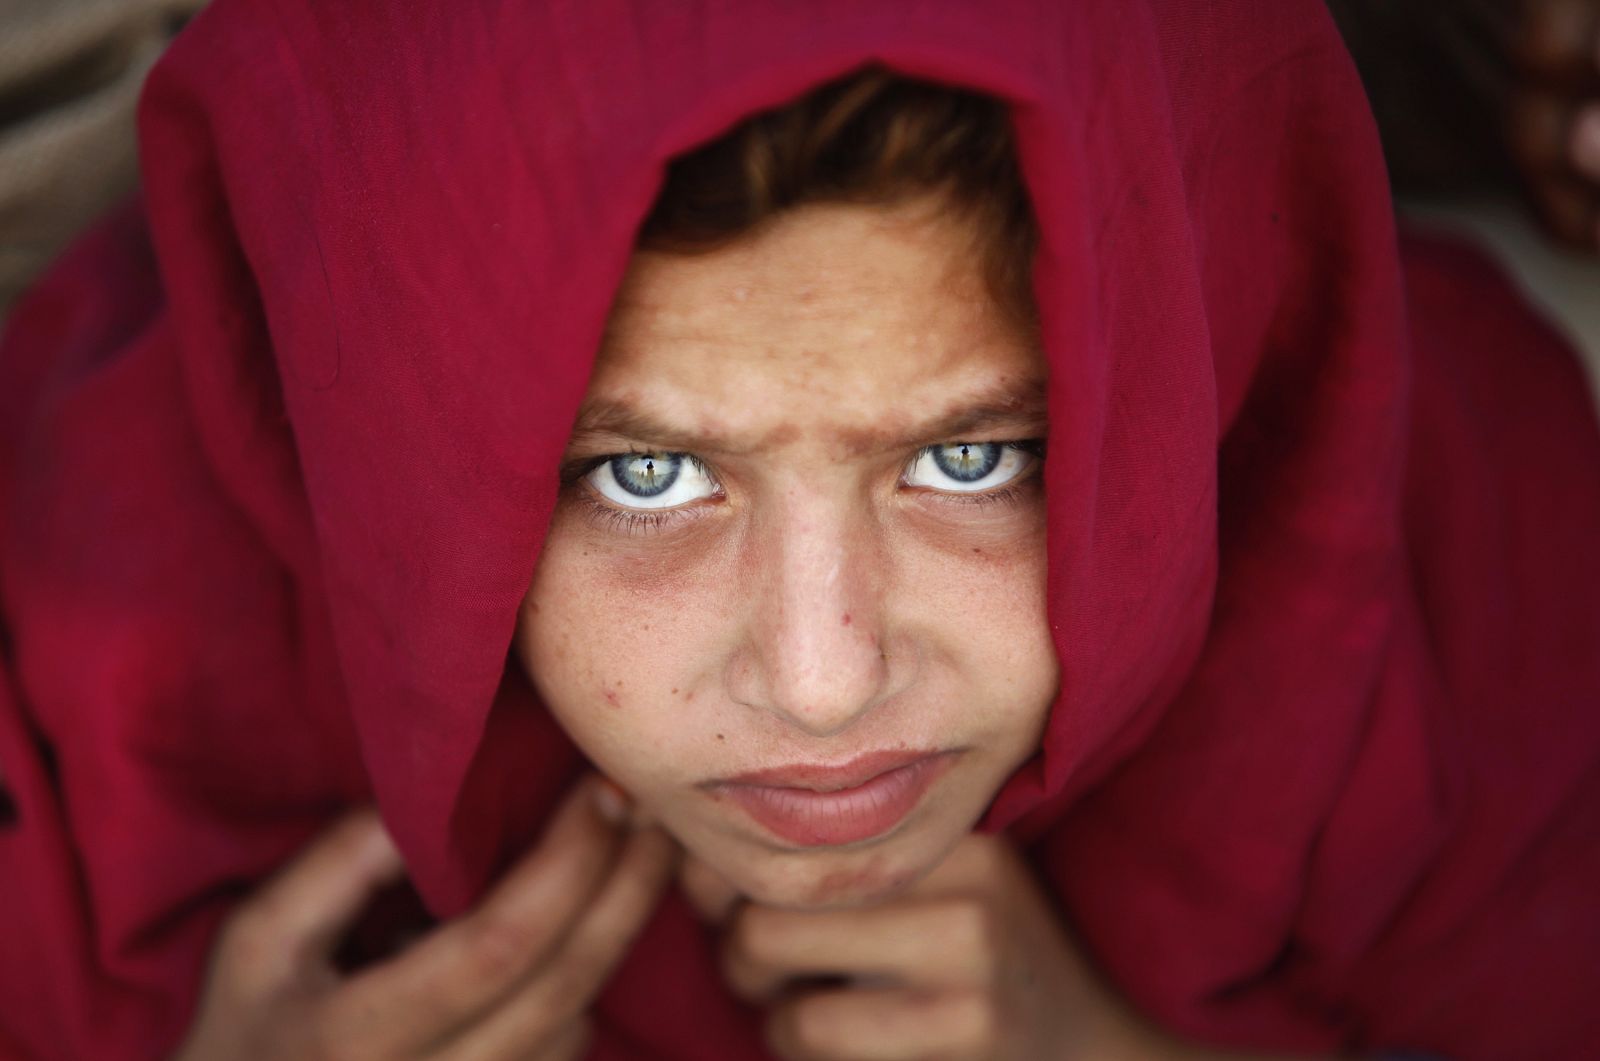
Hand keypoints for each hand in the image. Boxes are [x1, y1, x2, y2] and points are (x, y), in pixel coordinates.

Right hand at [174, 775, 677, 1059]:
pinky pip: (561, 1058)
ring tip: (642, 856)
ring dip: (617, 938)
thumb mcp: (260, 940)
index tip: (603, 792)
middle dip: (625, 892)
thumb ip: (343, 863)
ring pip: (573, 1028)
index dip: (567, 866)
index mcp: (356, 1038)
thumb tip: (442, 799)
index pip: (497, 946)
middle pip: (561, 988)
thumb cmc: (246, 1031)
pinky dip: (583, 988)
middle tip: (659, 814)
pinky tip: (593, 927)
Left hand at [684, 832, 1170, 1060]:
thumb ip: (824, 859)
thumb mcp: (921, 879)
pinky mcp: (967, 1043)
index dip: (726, 877)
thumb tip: (676, 845)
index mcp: (949, 828)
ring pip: (792, 1005)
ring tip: (805, 1008)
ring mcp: (974, 978)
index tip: (726, 901)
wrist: (1087, 1046)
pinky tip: (843, 1046)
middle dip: (741, 956)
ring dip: (776, 1019)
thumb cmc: (968, 954)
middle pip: (772, 919)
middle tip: (762, 967)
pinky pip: (823, 1049)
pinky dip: (806, 1053)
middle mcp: (969, 890)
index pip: (791, 837)